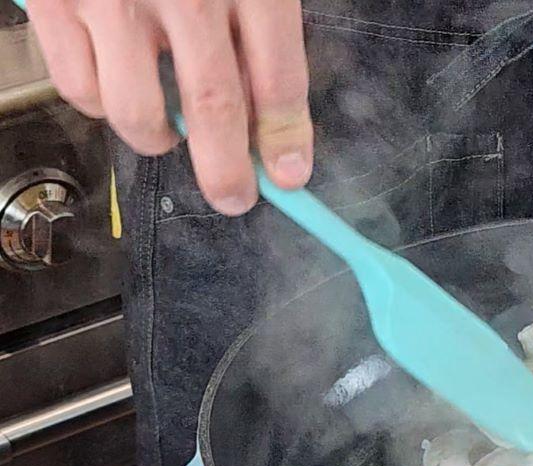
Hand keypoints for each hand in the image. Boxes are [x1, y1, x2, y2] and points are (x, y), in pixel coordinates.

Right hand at [27, 0, 312, 214]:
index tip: (291, 175)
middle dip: (228, 170)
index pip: (277, 79)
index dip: (287, 138)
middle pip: (214, 109)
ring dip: (158, 138)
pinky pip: (79, 87)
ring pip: (138, 111)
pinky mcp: (57, 1)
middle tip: (234, 196)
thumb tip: (271, 113)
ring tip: (168, 134)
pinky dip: (101, 105)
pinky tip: (117, 87)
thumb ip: (260, 26)